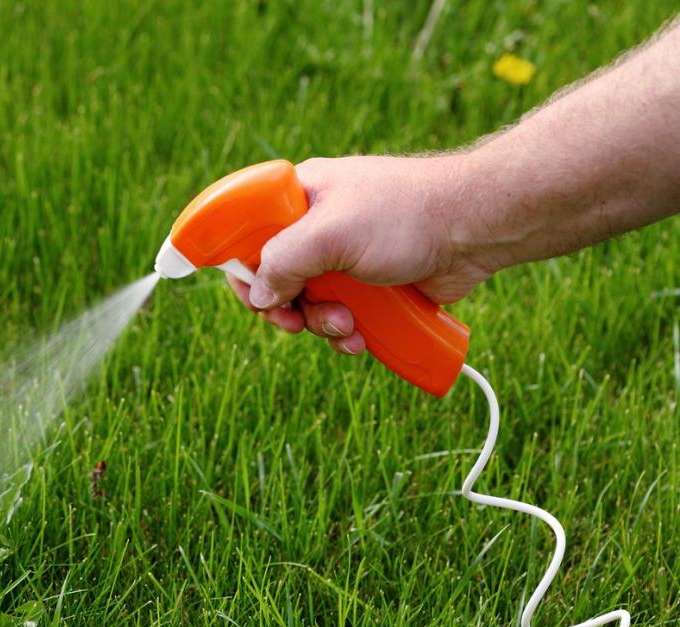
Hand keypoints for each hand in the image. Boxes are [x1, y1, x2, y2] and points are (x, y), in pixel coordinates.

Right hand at [226, 155, 494, 354]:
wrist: (474, 229)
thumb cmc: (403, 216)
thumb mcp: (329, 234)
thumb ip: (283, 262)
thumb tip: (259, 297)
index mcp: (299, 197)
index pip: (249, 233)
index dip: (243, 268)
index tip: (254, 297)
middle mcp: (317, 226)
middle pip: (276, 278)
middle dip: (287, 307)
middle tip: (297, 323)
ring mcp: (344, 256)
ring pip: (309, 303)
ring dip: (322, 323)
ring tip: (348, 325)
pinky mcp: (370, 283)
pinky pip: (341, 314)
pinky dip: (347, 332)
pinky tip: (363, 337)